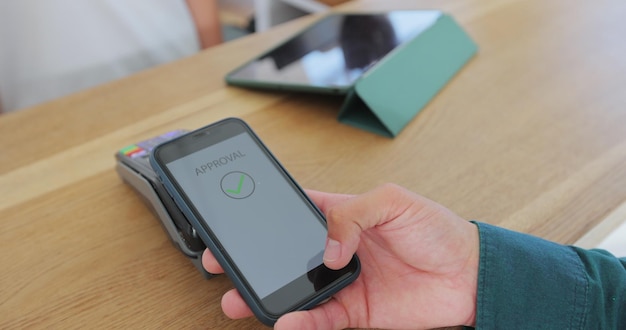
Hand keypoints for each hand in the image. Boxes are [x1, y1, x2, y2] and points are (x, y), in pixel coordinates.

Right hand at [202, 183, 478, 328]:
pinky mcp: (355, 313)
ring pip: (295, 291)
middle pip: (284, 256)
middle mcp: (336, 251)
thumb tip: (327, 248)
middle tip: (222, 263)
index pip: (292, 213)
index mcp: (342, 216)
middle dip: (252, 260)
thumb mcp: (395, 201)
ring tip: (239, 300)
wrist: (471, 276)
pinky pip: (320, 320)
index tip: (234, 221)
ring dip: (267, 296)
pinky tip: (287, 322)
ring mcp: (343, 284)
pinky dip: (302, 323)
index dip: (261, 217)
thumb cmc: (437, 229)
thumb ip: (354, 214)